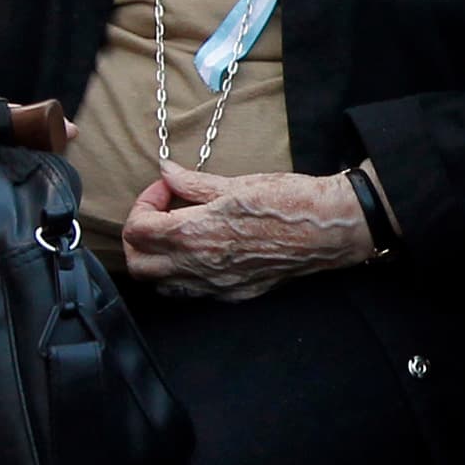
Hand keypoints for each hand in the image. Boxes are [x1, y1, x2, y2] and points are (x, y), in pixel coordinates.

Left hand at [120, 163, 372, 300]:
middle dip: (139, 237)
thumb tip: (166, 171)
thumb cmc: (287, 202)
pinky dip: (182, 274)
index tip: (166, 189)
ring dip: (157, 259)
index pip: (136, 230)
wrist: (327, 228)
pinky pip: (191, 292)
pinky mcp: (234, 293)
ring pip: (160, 285)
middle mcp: (199, 266)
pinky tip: (199, 252)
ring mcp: (216, 285)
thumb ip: (193, 182)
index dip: (144, 203)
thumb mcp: (235, 184)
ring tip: (176, 233)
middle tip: (159, 213)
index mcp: (194, 234)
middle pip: (138, 265)